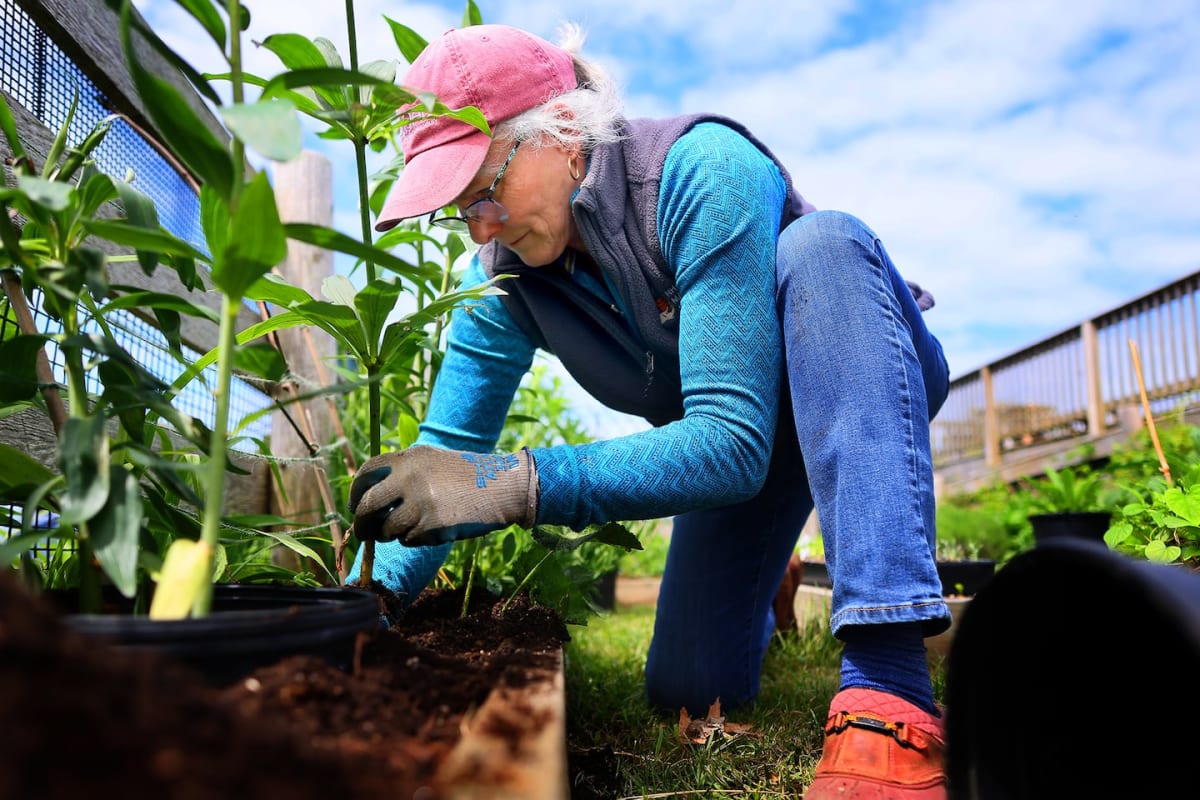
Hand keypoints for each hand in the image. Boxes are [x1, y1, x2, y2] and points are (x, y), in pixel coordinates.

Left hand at [348, 446, 537, 545]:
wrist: (502, 487)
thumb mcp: (433, 461)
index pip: (366, 473)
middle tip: (364, 533)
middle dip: (361, 524)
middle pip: (367, 505)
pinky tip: (432, 530)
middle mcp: (410, 477)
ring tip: (411, 528)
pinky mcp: (432, 525)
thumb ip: (403, 472)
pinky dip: (414, 540)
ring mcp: (421, 502)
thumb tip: (369, 499)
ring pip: (387, 529)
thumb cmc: (468, 476)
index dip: (355, 492)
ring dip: (392, 535)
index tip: (355, 505)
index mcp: (409, 458)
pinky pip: (408, 540)